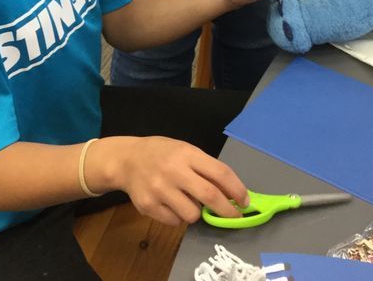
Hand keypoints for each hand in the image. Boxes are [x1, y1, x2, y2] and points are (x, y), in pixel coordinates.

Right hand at [106, 136, 247, 226]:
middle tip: (235, 215)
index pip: (220, 172)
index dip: (237, 189)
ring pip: (192, 214)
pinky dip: (179, 217)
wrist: (127, 160)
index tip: (245, 201)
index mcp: (187, 154)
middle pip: (210, 196)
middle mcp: (174, 171)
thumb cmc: (162, 153)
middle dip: (227, 209)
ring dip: (197, 212)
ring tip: (188, 201)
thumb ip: (205, 168)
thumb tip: (231, 191)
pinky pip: (175, 221)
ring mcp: (160, 190)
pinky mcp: (149, 206)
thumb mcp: (184, 151)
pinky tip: (172, 204)